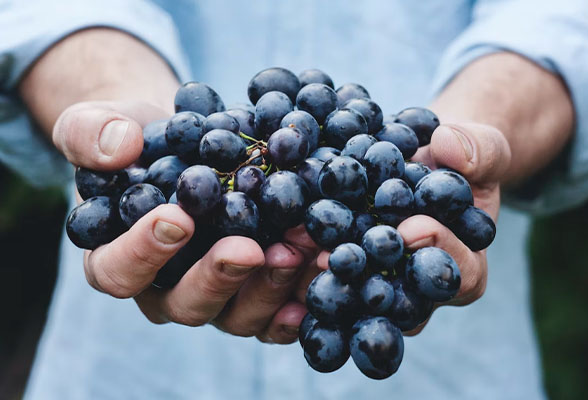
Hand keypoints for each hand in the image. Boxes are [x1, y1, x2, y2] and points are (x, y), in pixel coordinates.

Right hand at [55, 100, 311, 342]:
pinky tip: (324, 272)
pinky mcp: (254, 293)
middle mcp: (165, 290)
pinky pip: (277, 313)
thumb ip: (91, 133)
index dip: (143, 252)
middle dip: (219, 277)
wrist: (186, 144)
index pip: (118, 271)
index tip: (177, 218)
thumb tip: (119, 147)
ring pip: (238, 314)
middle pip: (186, 304)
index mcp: (117, 258)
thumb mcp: (99, 124)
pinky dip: (301, 298)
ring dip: (271, 286)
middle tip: (248, 248)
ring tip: (301, 249)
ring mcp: (215, 296)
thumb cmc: (137, 140)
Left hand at [286, 121, 510, 335]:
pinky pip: (325, 277)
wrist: (423, 162)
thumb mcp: (481, 148)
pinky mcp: (346, 272)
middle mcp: (418, 290)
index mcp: (464, 268)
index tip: (413, 227)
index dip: (439, 252)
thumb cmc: (458, 161)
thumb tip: (450, 147)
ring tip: (293, 249)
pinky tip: (274, 244)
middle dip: (367, 276)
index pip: (459, 274)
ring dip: (322, 275)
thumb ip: (478, 150)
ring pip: (355, 296)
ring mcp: (379, 285)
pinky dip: (300, 262)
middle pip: (398, 300)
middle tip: (335, 256)